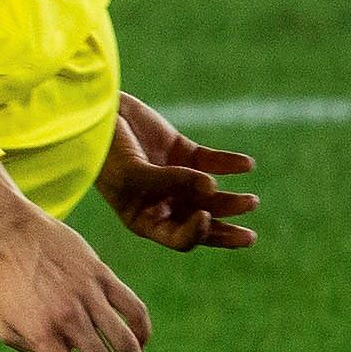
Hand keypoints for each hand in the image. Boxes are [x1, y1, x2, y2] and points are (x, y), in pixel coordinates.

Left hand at [0, 168, 150, 351]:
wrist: (13, 237)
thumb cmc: (7, 286)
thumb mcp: (7, 327)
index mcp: (43, 335)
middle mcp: (69, 319)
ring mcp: (90, 297)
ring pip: (127, 344)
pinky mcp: (104, 278)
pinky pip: (135, 311)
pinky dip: (143, 333)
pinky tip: (139, 344)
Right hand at [93, 93, 258, 253]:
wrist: (99, 114)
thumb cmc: (106, 152)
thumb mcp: (134, 174)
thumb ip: (173, 181)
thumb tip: (213, 185)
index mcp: (145, 218)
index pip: (177, 237)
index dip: (195, 232)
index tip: (204, 216)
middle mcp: (162, 202)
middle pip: (199, 223)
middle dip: (225, 232)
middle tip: (249, 237)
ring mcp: (175, 178)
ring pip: (211, 196)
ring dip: (232, 201)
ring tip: (251, 201)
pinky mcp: (183, 151)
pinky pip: (214, 161)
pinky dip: (231, 164)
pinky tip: (246, 165)